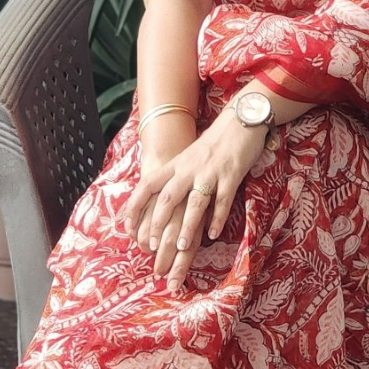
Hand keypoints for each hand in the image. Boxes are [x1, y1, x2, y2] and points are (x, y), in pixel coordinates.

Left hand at [124, 111, 268, 292]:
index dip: (135, 206)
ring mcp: (210, 172)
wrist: (240, 121)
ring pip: (195, 202)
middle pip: (168, 197)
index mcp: (176, 164)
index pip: (148, 185)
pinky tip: (213, 234)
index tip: (128, 227)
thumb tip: (160, 201)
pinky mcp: (231, 174)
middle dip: (159, 223)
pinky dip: (217, 218)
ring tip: (181, 247)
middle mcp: (189, 168)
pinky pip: (222, 200)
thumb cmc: (213, 143)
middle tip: (153, 246)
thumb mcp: (188, 157)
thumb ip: (175, 176)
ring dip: (188, 226)